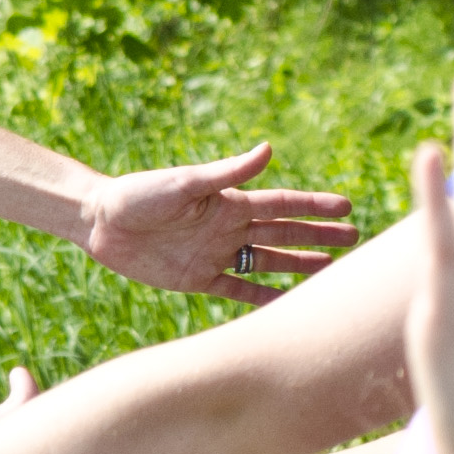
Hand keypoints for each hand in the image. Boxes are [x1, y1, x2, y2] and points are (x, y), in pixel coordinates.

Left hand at [80, 141, 358, 299]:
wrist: (98, 222)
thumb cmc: (138, 194)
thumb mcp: (184, 182)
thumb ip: (227, 173)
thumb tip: (269, 148)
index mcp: (228, 202)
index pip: (283, 204)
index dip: (314, 205)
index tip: (348, 206)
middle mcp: (228, 228)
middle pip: (284, 234)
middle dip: (319, 235)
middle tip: (355, 239)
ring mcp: (215, 254)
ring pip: (268, 262)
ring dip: (298, 266)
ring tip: (331, 270)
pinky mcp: (196, 278)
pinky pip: (236, 289)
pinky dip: (261, 296)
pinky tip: (284, 304)